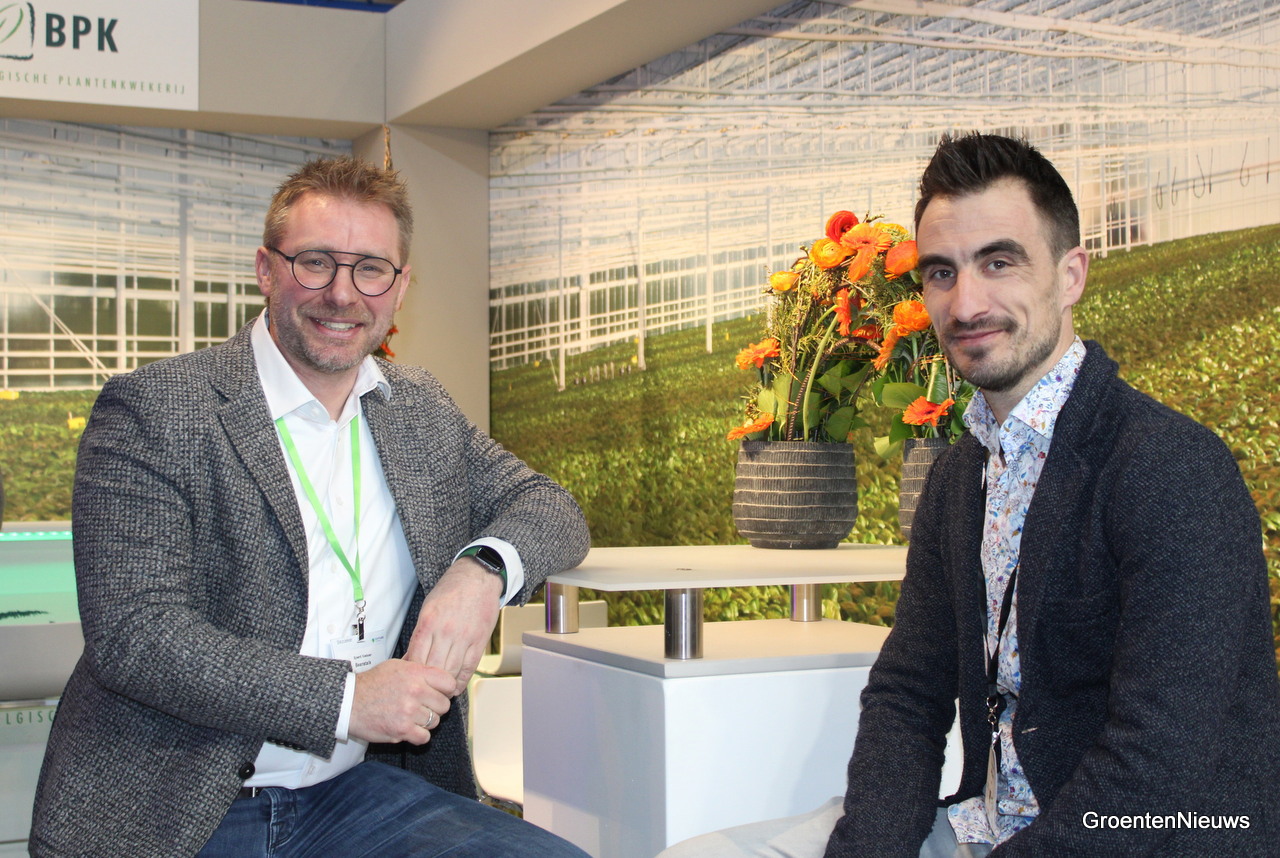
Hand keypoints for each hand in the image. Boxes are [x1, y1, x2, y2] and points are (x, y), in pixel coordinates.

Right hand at [349, 658, 454, 744]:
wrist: (349, 701)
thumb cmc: (372, 683)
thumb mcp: (397, 666)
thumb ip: (419, 669)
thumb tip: (438, 673)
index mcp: (416, 673)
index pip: (449, 683)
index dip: (445, 690)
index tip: (438, 693)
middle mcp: (416, 691)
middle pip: (444, 705)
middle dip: (435, 707)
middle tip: (423, 707)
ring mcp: (409, 711)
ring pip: (435, 722)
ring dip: (425, 722)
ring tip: (411, 717)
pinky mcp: (402, 729)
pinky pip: (424, 737)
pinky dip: (418, 736)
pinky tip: (409, 728)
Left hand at [403, 557, 503, 695]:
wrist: (478, 577)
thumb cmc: (452, 590)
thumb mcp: (428, 608)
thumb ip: (421, 634)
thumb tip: (411, 658)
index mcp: (429, 622)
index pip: (415, 657)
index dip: (411, 673)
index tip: (410, 680)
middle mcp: (446, 631)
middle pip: (432, 668)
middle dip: (426, 682)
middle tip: (423, 690)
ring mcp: (464, 637)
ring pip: (450, 671)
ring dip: (443, 685)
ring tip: (438, 691)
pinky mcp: (479, 641)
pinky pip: (469, 668)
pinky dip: (461, 681)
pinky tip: (455, 686)